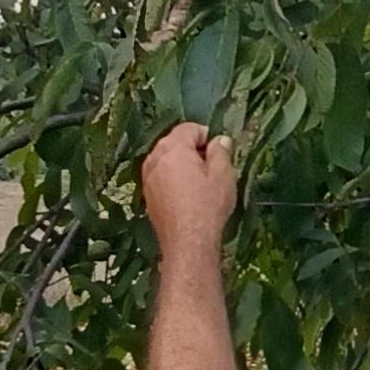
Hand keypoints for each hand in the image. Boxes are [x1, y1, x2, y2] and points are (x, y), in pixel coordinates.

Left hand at [141, 120, 236, 254]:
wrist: (188, 242)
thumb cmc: (207, 205)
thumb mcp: (223, 175)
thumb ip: (221, 151)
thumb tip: (220, 140)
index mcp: (173, 148)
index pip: (189, 128)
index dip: (207, 136)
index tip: (219, 152)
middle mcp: (154, 158)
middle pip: (175, 142)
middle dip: (193, 150)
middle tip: (212, 168)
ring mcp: (147, 177)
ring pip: (167, 160)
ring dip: (182, 165)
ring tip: (200, 184)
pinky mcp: (147, 195)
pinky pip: (161, 177)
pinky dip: (173, 180)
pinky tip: (187, 196)